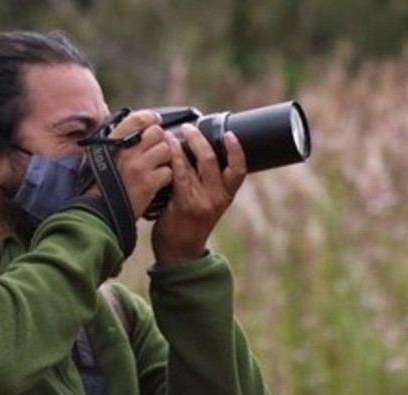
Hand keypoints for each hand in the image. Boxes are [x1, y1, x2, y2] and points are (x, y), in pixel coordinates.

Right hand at [105, 110, 173, 218]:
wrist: (99, 212)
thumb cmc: (99, 185)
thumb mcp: (100, 156)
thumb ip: (116, 141)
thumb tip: (135, 129)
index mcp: (112, 142)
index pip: (137, 119)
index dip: (150, 117)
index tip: (156, 120)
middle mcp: (126, 151)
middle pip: (157, 133)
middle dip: (161, 140)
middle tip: (158, 150)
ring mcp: (138, 167)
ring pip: (167, 150)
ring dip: (166, 159)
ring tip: (159, 167)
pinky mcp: (149, 184)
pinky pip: (169, 172)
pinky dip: (167, 178)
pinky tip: (159, 183)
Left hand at [150, 125, 246, 265]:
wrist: (180, 254)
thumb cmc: (190, 225)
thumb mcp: (208, 204)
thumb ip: (208, 183)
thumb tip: (200, 154)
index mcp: (226, 197)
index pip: (239, 171)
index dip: (237, 151)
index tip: (230, 134)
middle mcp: (218, 198)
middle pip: (213, 161)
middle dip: (200, 139)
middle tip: (190, 128)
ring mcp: (202, 202)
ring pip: (195, 164)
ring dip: (182, 145)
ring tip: (171, 134)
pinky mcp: (185, 204)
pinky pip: (180, 174)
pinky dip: (174, 157)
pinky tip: (168, 148)